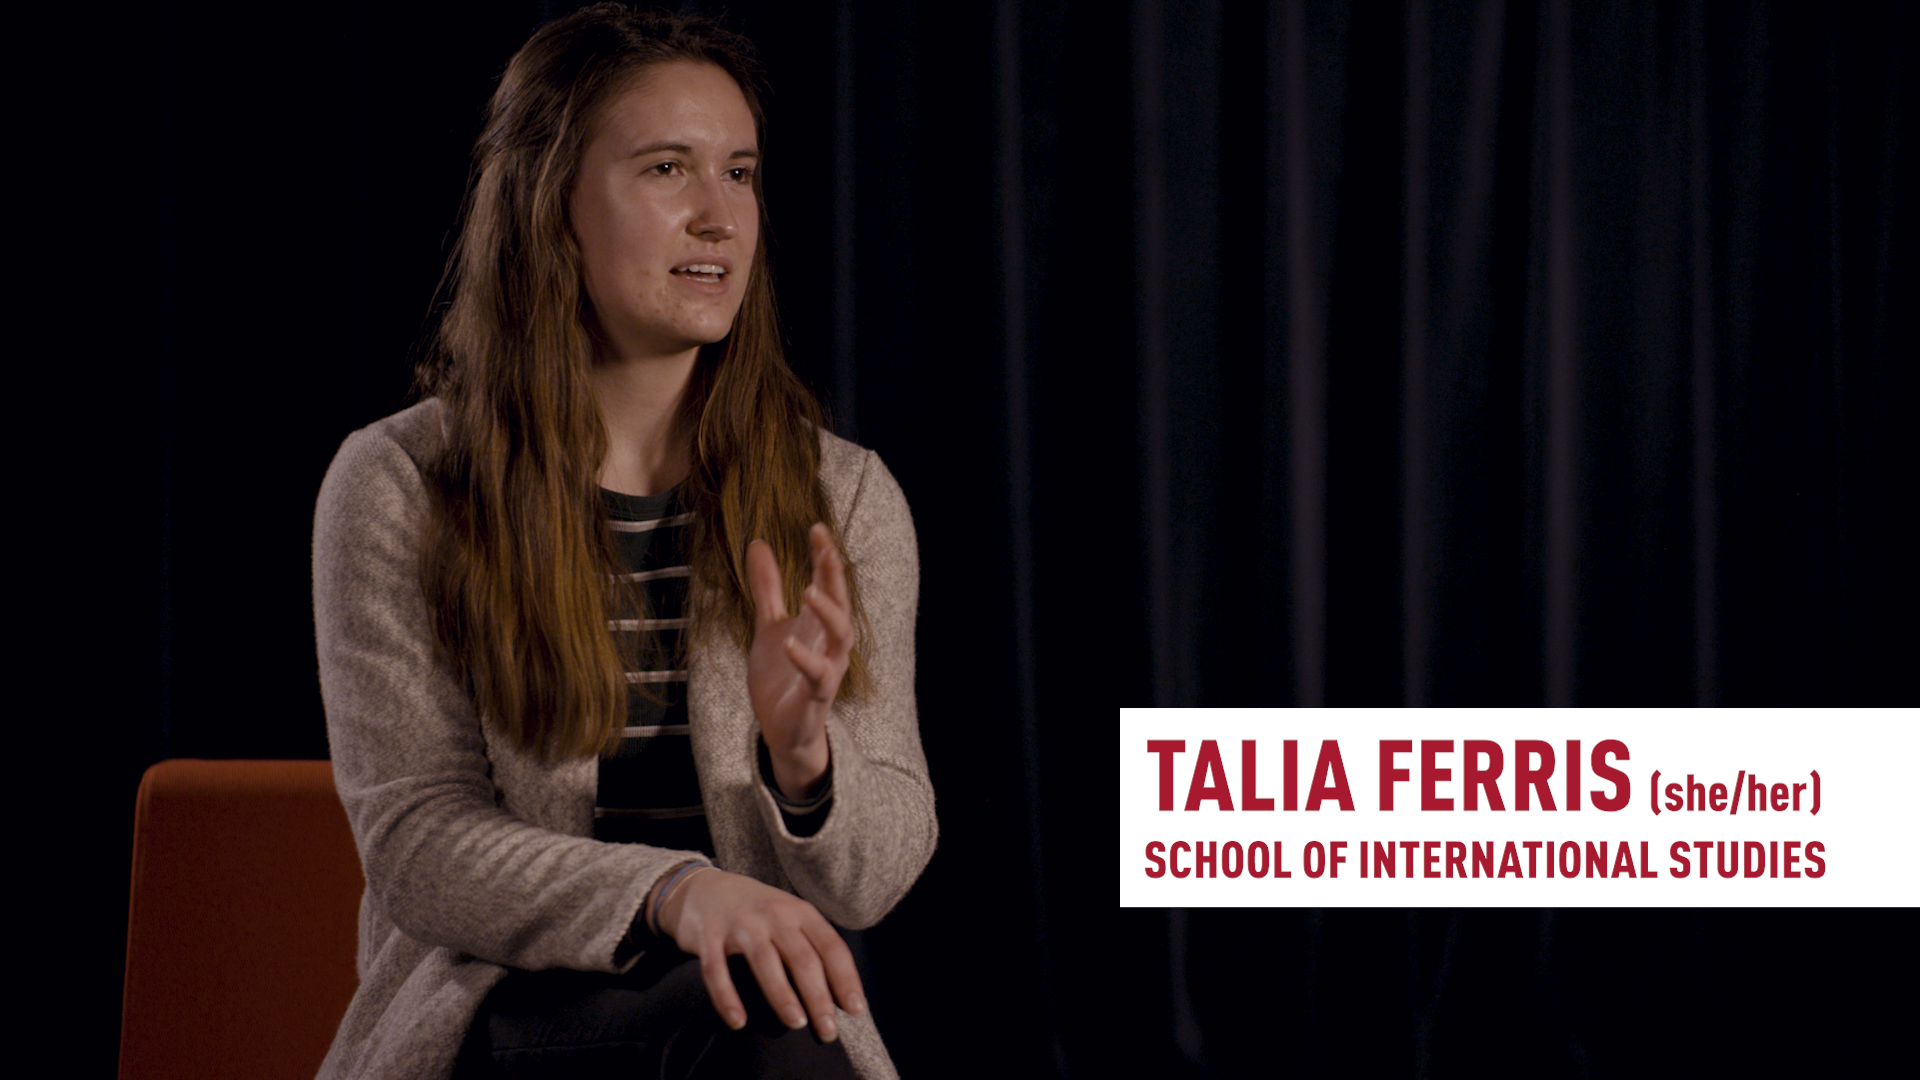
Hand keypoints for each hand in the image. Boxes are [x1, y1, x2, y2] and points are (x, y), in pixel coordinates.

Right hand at [655, 865, 865, 1039]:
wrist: (703, 888)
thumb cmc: (757, 912)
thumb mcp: (790, 917)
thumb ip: (812, 946)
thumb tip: (837, 996)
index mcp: (800, 912)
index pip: (830, 946)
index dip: (845, 978)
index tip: (855, 1010)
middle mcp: (773, 914)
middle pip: (802, 958)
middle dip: (818, 997)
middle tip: (828, 1031)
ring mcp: (740, 923)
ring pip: (765, 962)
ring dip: (782, 995)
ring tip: (796, 1023)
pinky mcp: (708, 935)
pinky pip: (717, 970)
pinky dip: (727, 997)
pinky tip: (738, 1022)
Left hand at [746, 524, 851, 799]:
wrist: (781, 729)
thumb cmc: (782, 675)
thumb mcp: (769, 626)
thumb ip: (767, 589)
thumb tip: (758, 544)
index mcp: (819, 623)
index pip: (828, 582)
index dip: (824, 556)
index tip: (816, 528)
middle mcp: (830, 642)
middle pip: (841, 601)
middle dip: (833, 574)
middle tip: (823, 547)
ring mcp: (828, 668)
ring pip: (841, 636)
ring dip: (829, 612)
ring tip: (809, 590)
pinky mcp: (816, 696)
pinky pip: (819, 676)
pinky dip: (806, 660)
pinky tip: (790, 644)